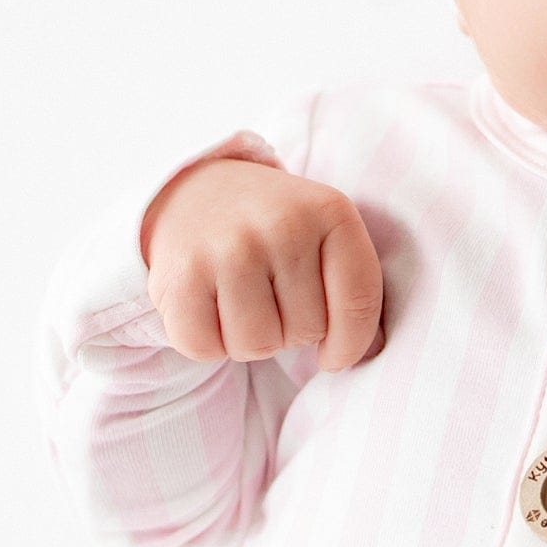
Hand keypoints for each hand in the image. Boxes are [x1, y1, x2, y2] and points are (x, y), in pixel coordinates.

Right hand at [140, 157, 386, 372]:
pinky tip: (209, 306)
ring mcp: (230, 248)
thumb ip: (354, 287)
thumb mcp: (326, 233)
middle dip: (292, 331)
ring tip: (243, 302)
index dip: (350, 343)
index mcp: (331, 212)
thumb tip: (366, 353)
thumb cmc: (274, 229)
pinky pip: (204, 349)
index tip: (334, 355)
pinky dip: (207, 343)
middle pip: (306, 331)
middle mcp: (282, 225)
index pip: (359, 301)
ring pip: (257, 346)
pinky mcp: (181, 275)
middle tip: (272, 298)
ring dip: (250, 341)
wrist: (195, 191)